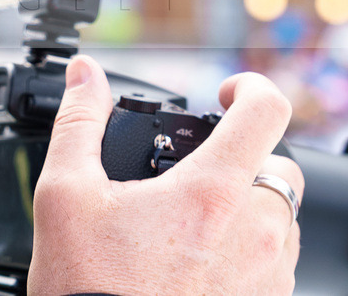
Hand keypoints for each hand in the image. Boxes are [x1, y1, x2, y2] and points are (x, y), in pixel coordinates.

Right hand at [28, 55, 303, 295]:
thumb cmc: (88, 289)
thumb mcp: (65, 195)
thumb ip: (79, 122)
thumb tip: (84, 74)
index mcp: (212, 192)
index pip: (268, 110)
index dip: (249, 88)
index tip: (225, 95)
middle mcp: (256, 233)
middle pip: (279, 166)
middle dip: (243, 159)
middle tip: (195, 174)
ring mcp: (268, 276)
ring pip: (281, 218)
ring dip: (247, 208)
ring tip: (190, 226)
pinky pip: (276, 265)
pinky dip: (247, 252)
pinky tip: (198, 264)